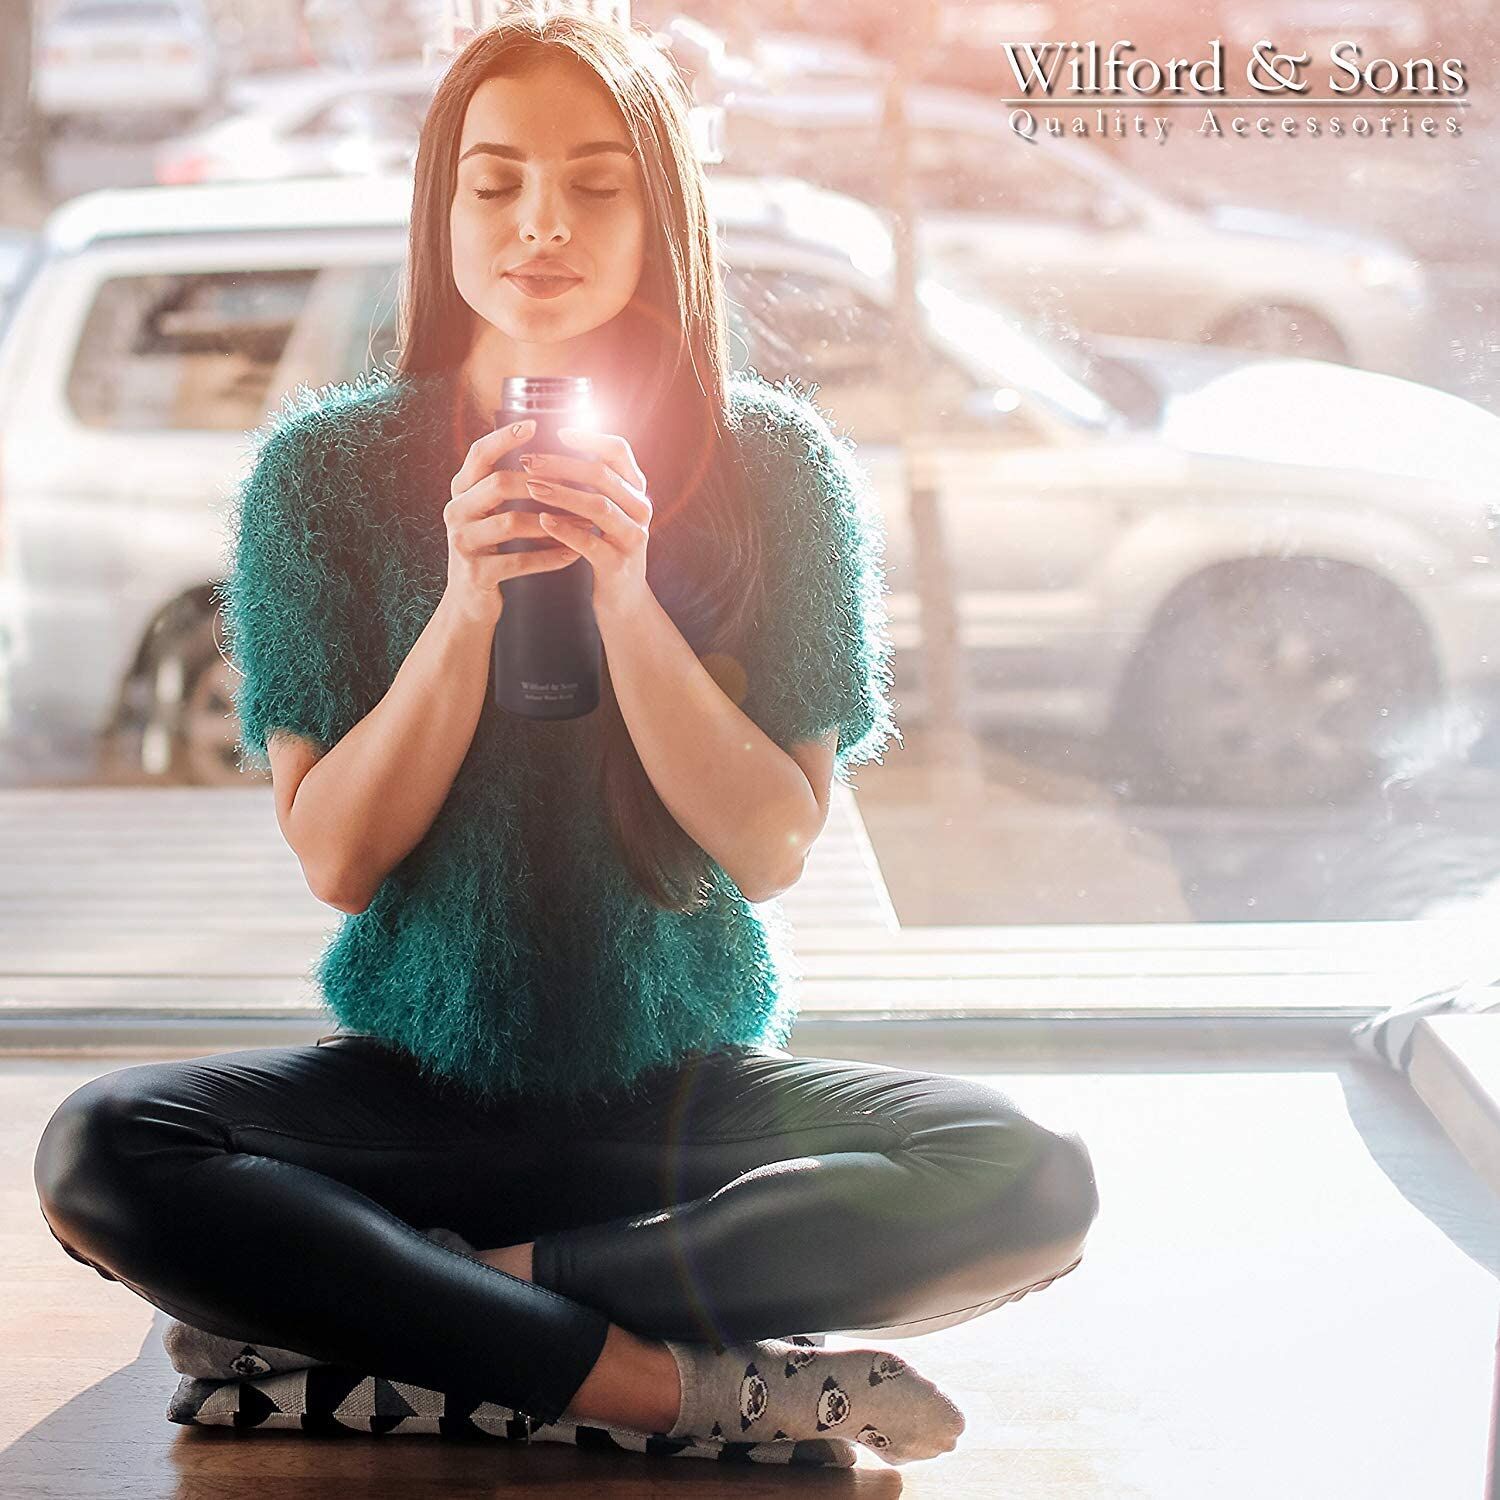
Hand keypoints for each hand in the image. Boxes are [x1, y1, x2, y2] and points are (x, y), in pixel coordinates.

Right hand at [442, 418, 580, 627]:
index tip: (534, 424)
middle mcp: (455, 512)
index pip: (479, 454)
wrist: (470, 604)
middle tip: (578, 486)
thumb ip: (504, 485)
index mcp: (461, 492)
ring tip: (584, 522)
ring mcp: (462, 543)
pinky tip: (572, 555)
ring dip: (553, 522)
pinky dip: (549, 558)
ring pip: (510, 523)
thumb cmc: (490, 550)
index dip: (504, 438)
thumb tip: (548, 453)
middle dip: (541, 484)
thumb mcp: (490, 514)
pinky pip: (518, 561)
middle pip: (498, 484)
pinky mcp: (475, 573)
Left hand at [520, 425, 653, 621]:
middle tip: (530, 460)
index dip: (590, 438)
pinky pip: (590, 543)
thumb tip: (560, 440)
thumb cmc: (607, 547)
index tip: (559, 432)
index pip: (619, 451)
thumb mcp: (607, 511)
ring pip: (598, 506)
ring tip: (531, 486)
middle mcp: (640, 510)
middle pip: (603, 476)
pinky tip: (542, 520)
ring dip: (561, 493)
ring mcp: (633, 538)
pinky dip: (565, 530)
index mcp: (636, 490)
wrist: (625, 601)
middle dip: (562, 464)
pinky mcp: (619, 565)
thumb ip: (594, 481)